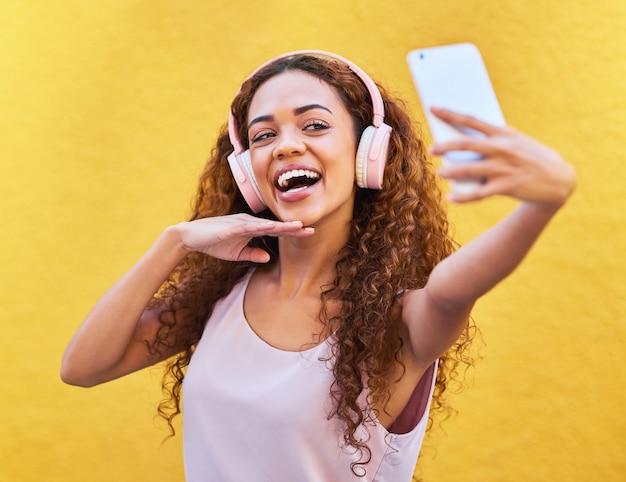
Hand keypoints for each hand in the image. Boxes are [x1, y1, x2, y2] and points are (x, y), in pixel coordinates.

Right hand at [175, 214, 313, 262]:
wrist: (190, 237)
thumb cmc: (214, 242)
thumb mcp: (236, 253)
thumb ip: (253, 254)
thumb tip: (269, 257)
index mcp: (251, 227)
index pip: (276, 230)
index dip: (292, 231)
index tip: (309, 232)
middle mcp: (248, 222)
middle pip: (275, 225)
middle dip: (293, 228)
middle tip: (312, 229)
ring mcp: (239, 223)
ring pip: (264, 224)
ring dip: (281, 226)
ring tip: (297, 227)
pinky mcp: (229, 228)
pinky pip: (247, 227)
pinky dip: (259, 227)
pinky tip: (271, 227)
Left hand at [429, 107, 576, 207]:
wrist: (558, 179)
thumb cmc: (530, 157)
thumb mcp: (516, 141)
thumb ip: (493, 138)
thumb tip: (463, 139)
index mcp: (503, 134)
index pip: (471, 120)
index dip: (450, 114)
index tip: (432, 107)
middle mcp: (502, 149)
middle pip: (466, 145)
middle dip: (445, 146)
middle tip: (430, 149)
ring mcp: (504, 168)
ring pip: (469, 170)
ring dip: (450, 171)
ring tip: (439, 173)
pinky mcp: (506, 186)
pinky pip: (478, 194)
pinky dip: (462, 197)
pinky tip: (451, 197)